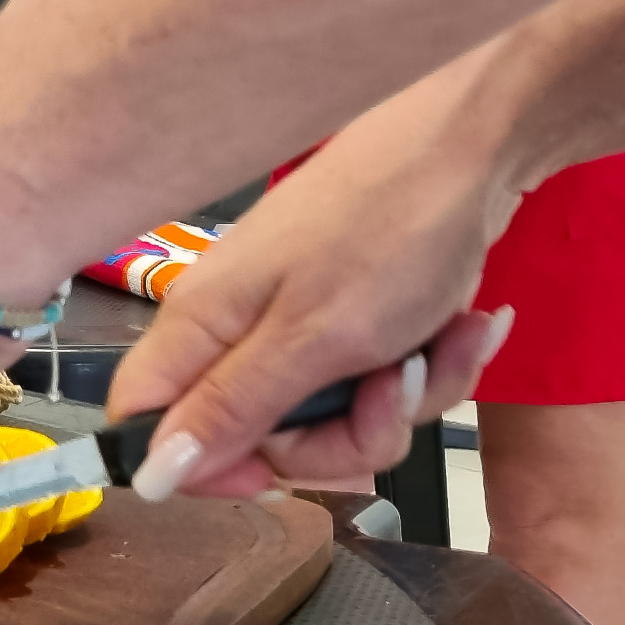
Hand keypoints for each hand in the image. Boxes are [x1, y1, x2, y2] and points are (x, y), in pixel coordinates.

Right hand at [105, 59, 523, 500]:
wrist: (476, 148)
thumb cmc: (386, 234)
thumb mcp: (312, 340)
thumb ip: (230, 411)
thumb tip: (147, 476)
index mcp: (201, 326)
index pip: (148, 425)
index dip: (200, 467)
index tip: (271, 474)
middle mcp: (237, 330)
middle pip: (260, 439)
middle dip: (342, 437)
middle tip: (388, 390)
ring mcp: (298, 325)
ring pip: (333, 420)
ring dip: (401, 401)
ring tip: (438, 343)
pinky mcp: (353, 320)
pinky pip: (377, 387)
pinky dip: (428, 368)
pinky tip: (459, 326)